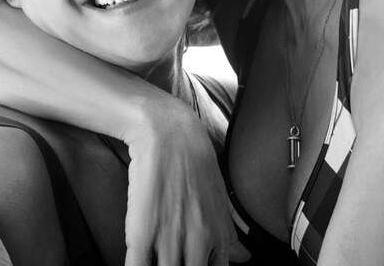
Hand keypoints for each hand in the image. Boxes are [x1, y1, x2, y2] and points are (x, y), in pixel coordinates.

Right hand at [124, 102, 249, 265]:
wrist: (169, 131)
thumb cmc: (194, 160)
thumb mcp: (220, 197)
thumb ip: (229, 233)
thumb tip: (243, 258)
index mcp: (218, 235)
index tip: (196, 265)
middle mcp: (198, 241)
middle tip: (175, 261)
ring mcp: (169, 239)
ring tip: (158, 260)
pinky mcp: (141, 233)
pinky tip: (140, 264)